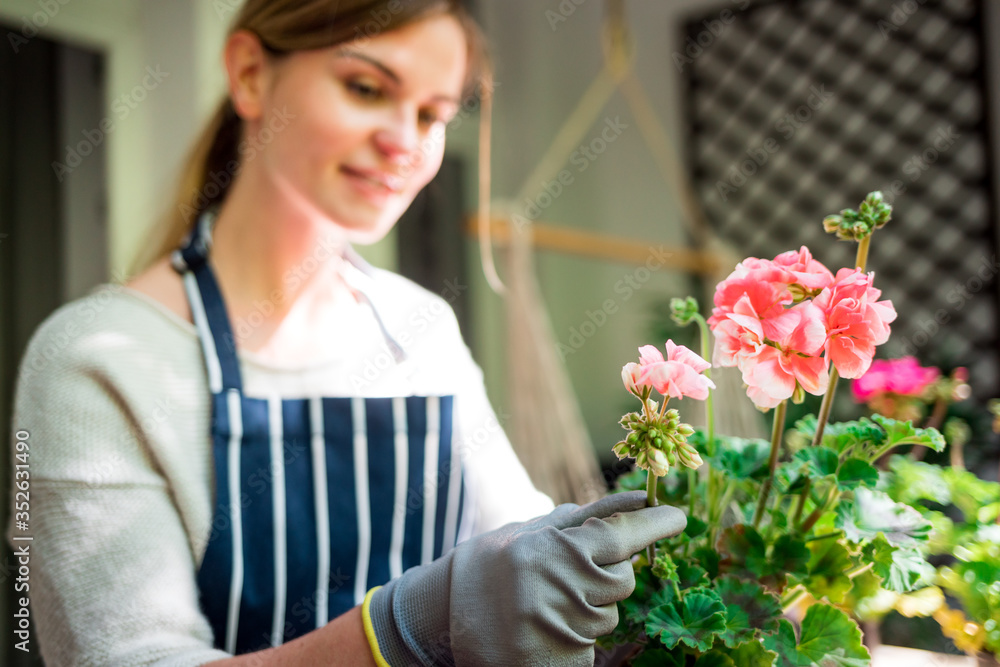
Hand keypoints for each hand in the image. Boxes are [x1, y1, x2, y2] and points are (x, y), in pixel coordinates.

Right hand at [366, 490, 685, 665]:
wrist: (439, 623)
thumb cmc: (484, 569)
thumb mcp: (521, 532)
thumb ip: (572, 519)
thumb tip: (629, 501)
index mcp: (547, 549)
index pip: (618, 535)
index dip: (653, 525)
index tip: (679, 517)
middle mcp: (556, 588)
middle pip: (622, 577)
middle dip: (614, 570)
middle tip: (584, 567)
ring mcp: (558, 627)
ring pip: (609, 610)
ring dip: (593, 603)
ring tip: (551, 600)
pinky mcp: (560, 659)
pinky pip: (594, 641)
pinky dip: (580, 631)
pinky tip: (550, 624)